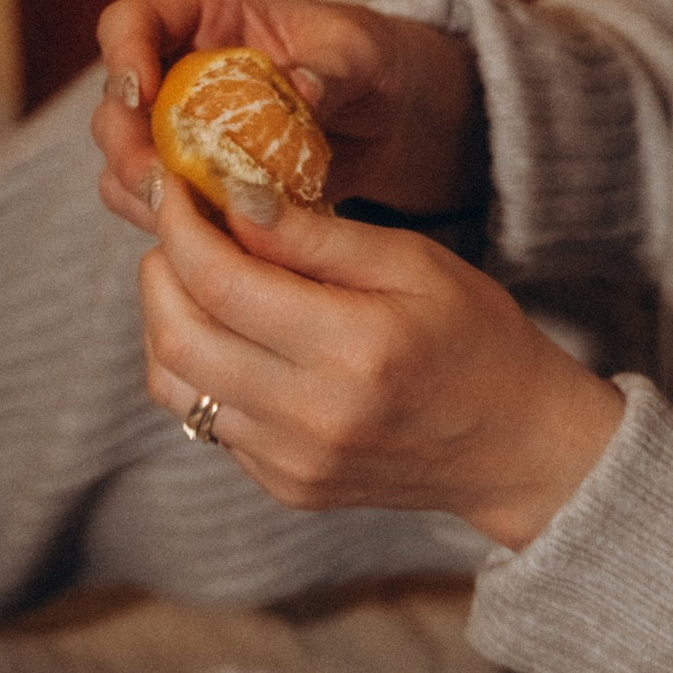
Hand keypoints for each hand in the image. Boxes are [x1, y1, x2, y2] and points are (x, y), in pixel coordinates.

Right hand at [91, 0, 486, 238]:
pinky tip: (204, 240)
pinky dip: (170, 224)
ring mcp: (179, 128)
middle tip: (157, 179)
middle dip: (125, 143)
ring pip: (122, 160)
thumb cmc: (367, 62)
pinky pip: (156, 204)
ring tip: (178, 216)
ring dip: (139, 191)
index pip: (131, 21)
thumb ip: (331, 67)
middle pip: (115, 103)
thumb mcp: (360, 53)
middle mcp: (176, 69)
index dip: (122, 54)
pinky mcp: (194, 179)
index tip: (142, 94)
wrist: (386, 119)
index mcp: (202, 13)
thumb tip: (302, 90)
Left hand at [139, 176, 620, 547]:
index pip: (220, 281)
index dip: (179, 225)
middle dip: (158, 270)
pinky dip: (202, 366)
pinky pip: (206, 419)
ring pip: (175, 384)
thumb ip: (319, 236)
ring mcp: (291, 460)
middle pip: (177, 336)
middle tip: (180, 230)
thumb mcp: (414, 264)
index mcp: (352, 349)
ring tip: (201, 280)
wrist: (514, 446)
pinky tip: (239, 336)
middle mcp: (311, 415)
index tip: (173, 186)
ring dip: (166, 320)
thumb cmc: (475, 338)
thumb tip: (233, 198)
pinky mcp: (283, 485)